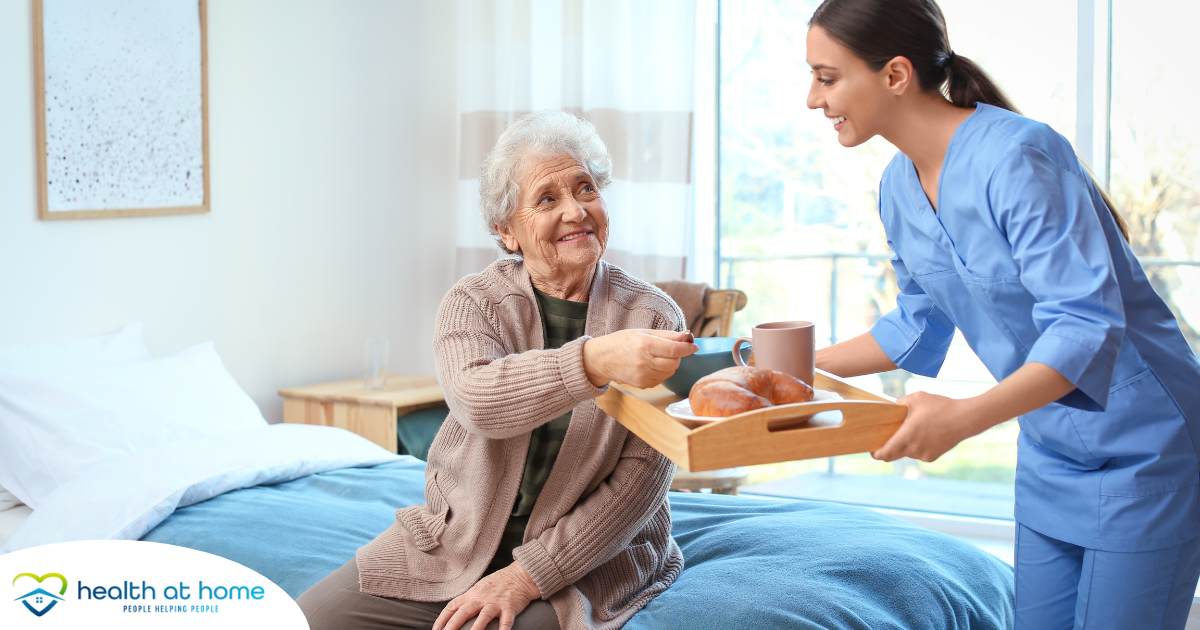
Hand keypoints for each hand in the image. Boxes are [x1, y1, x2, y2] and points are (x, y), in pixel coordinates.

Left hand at [433, 561, 540, 629]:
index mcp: (473, 593)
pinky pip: (506, 620)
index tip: (436, 629)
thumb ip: (469, 599)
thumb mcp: (480, 587)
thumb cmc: (499, 583)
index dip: (442, 618)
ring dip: (476, 628)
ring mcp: (496, 603)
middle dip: (452, 625)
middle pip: (464, 611)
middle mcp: (482, 598)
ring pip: (484, 616)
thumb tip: (455, 612)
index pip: (453, 606)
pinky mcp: (510, 607)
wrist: (520, 576)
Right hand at [582, 329, 696, 387]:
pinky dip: (662, 372)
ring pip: (670, 372)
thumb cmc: (622, 342)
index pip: (673, 349)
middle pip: (674, 362)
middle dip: (678, 356)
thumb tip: (688, 336)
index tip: (693, 346)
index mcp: (645, 345)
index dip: (687, 348)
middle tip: (671, 349)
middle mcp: (644, 362)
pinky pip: (662, 379)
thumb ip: (667, 335)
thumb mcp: (644, 332)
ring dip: (670, 364)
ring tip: (658, 357)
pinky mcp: (643, 385)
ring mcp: (643, 376)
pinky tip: (652, 366)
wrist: (602, 359)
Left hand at [871, 391, 977, 462]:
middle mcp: (914, 449)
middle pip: (892, 455)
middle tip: (884, 438)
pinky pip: (917, 453)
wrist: (965, 418)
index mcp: (907, 436)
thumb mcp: (915, 398)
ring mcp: (923, 455)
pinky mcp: (932, 457)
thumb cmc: (939, 406)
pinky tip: (924, 433)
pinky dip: (916, 446)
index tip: (871, 448)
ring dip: (904, 445)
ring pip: (906, 453)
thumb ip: (899, 404)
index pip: (884, 453)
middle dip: (887, 448)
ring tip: (912, 429)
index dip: (875, 453)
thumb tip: (890, 409)